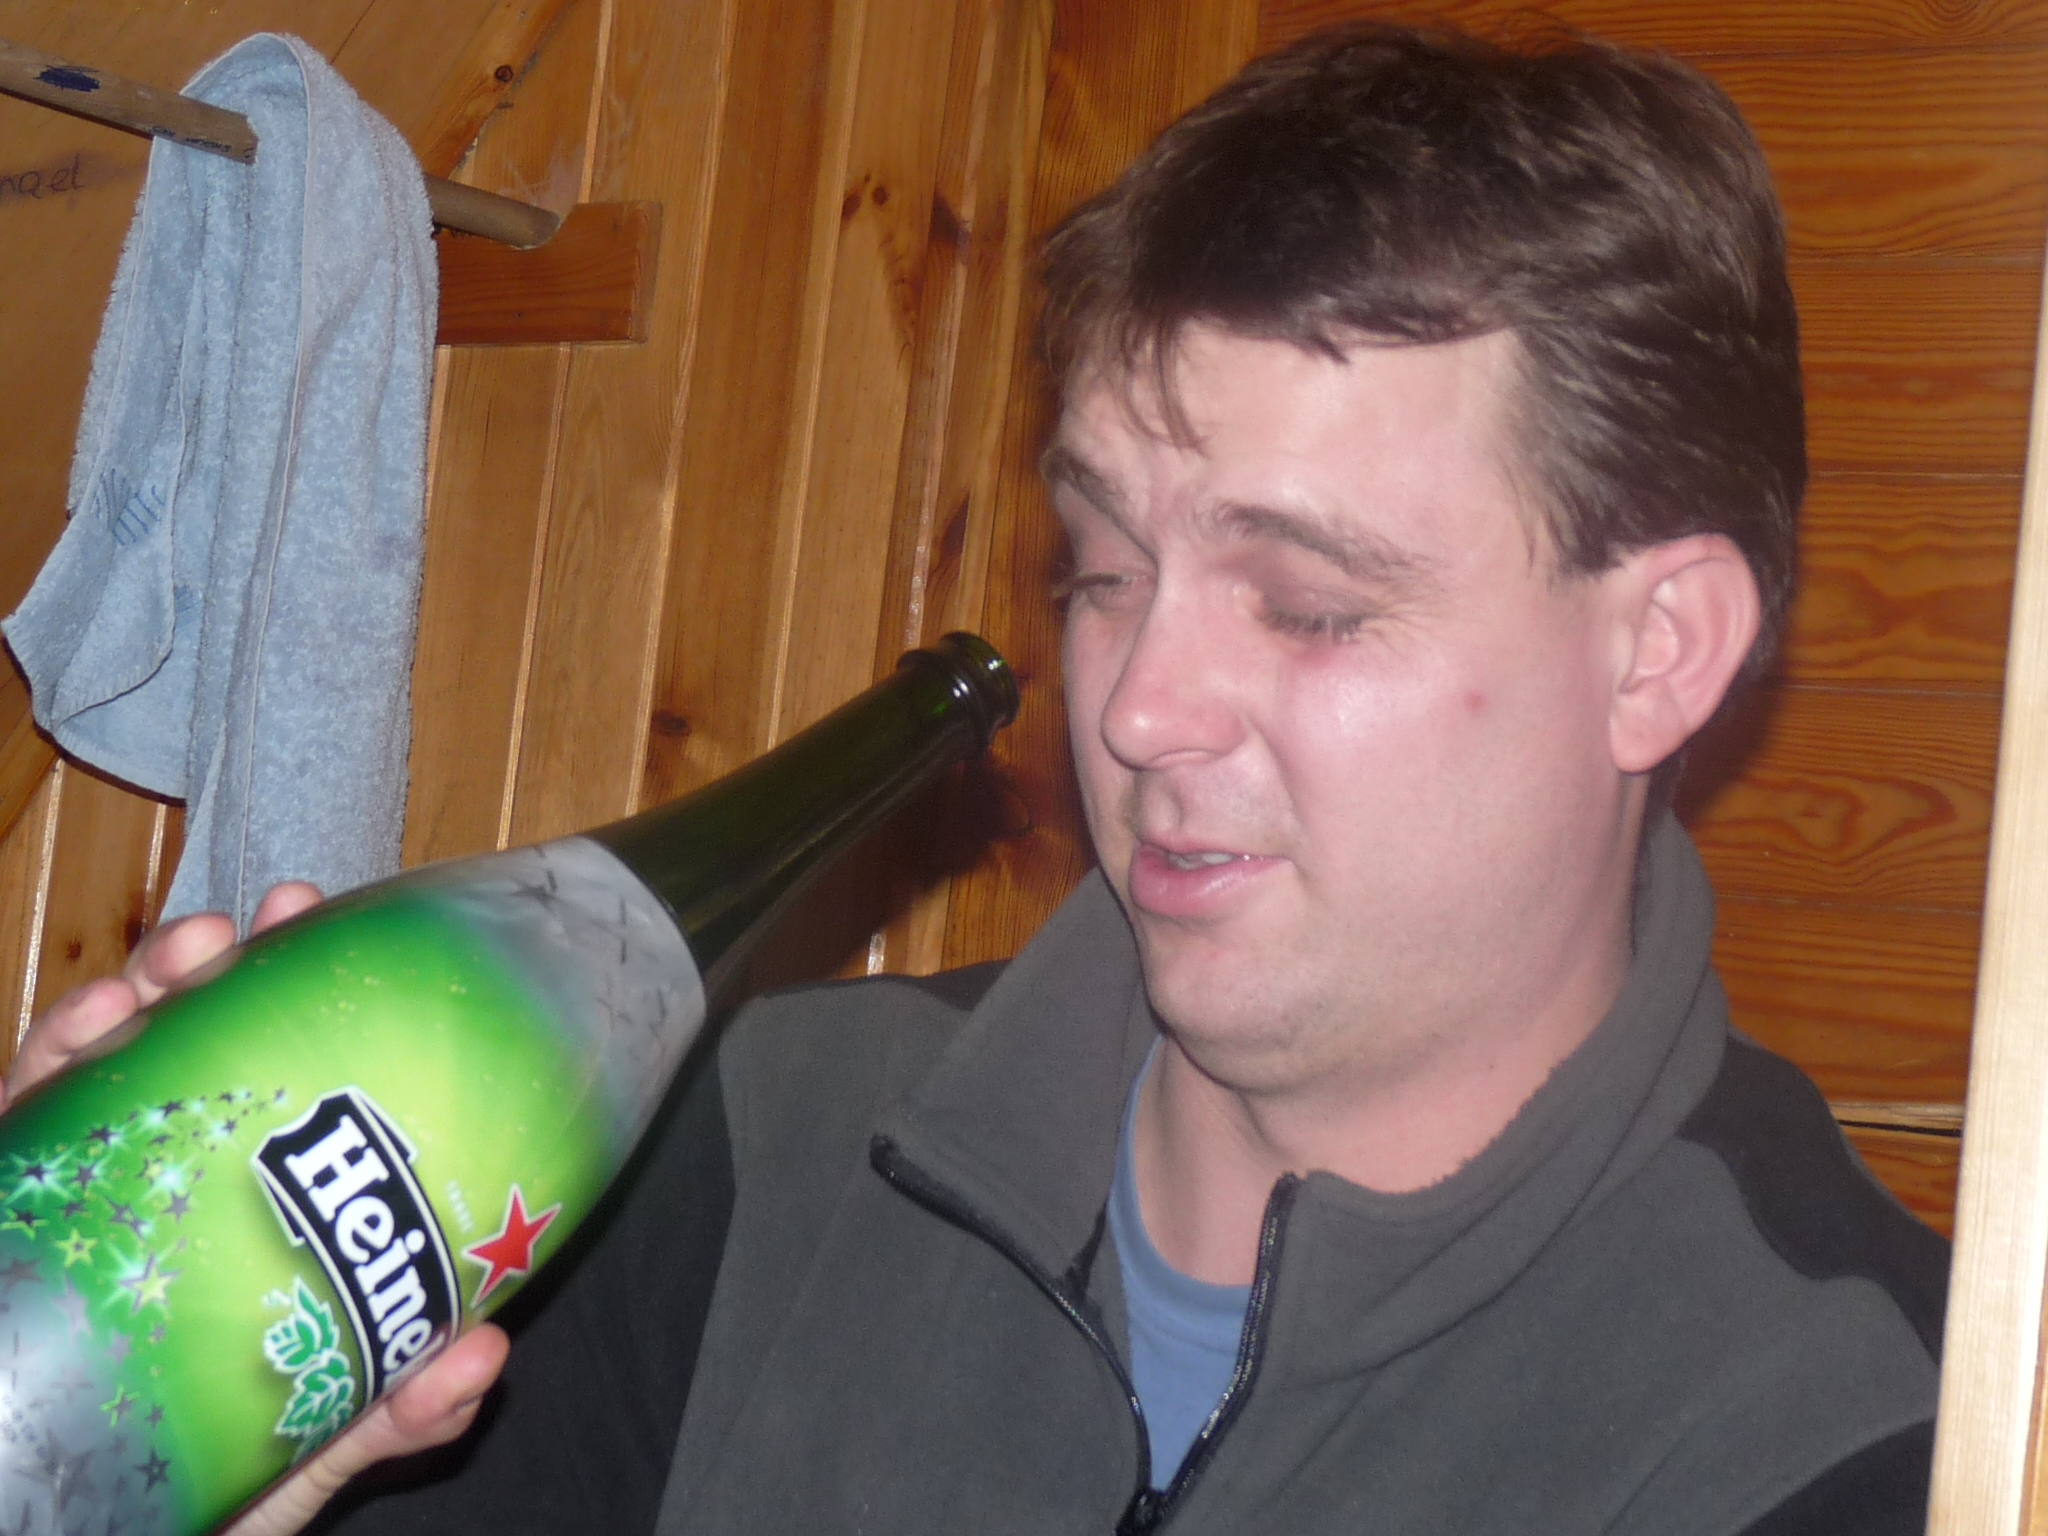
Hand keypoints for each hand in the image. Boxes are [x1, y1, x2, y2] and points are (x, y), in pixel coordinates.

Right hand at [9, 881, 512, 1534]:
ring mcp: (87, 1190)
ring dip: (146, 992)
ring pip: (107, 1066)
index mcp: (253, 1216)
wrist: (83, 1532)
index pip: (281, 1083)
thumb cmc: (216, 1480)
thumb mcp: (313, 1444)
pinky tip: (94, 1024)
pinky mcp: (15, 1209)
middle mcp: (170, 1184)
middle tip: (271, 920)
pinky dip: (49, 1063)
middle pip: (196, 1048)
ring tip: (185, 955)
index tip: (333, 929)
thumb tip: (484, 1354)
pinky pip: (21, 1121)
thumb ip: (393, 1411)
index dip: (304, 997)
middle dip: (230, 966)